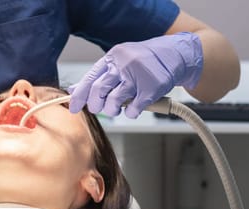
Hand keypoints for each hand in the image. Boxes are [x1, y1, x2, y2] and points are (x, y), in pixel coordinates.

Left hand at [69, 32, 202, 117]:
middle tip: (100, 108)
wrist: (175, 55)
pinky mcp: (151, 89)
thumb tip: (73, 91)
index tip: (73, 108)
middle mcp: (123, 64)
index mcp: (112, 58)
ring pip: (113, 102)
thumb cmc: (142, 62)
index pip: (89, 79)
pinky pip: (132, 110)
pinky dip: (130, 113)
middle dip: (96, 105)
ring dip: (112, 110)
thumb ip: (97, 77)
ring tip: (117, 108)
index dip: (79, 96)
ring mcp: (137, 76)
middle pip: (98, 91)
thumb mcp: (117, 63)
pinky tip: (134, 108)